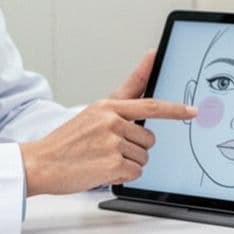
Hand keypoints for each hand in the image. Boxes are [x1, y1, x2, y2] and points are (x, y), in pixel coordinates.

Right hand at [21, 52, 195, 194]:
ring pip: (143, 158)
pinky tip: (102, 170)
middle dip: (135, 148)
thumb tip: (151, 57)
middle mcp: (111, 121)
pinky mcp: (112, 165)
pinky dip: (122, 176)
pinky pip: (135, 173)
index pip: (151, 106)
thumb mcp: (94, 110)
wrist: (40, 163)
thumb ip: (127, 90)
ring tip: (101, 159)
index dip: (175, 110)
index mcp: (108, 106)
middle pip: (148, 139)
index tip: (193, 111)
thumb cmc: (68, 139)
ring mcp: (111, 143)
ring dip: (127, 163)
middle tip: (108, 149)